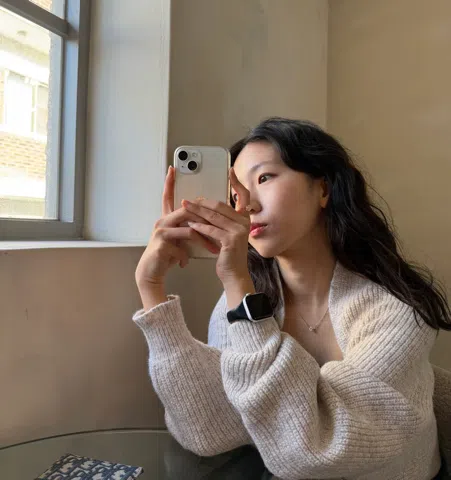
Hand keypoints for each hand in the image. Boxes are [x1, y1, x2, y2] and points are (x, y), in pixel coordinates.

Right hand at [135, 166, 219, 290]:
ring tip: (213, 249)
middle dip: (205, 219)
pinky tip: (185, 262)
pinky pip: (183, 245)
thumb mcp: (178, 240)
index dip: (169, 183)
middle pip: (187, 211)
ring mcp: (161, 232)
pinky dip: (187, 255)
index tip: (172, 169)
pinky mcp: (161, 244)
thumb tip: (204, 224)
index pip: (167, 197)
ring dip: (204, 240)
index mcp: (167, 219)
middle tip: (220, 226)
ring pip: (189, 229)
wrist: (151, 272)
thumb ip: (188, 229)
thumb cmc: (166, 256)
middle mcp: (162, 221)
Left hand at [181, 168, 251, 286]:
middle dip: (202, 202)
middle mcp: (244, 222)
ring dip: (196, 212)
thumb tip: (206, 206)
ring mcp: (239, 231)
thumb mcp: (227, 233)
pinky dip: (199, 226)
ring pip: (213, 216)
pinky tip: (189, 224)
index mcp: (244, 218)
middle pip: (220, 205)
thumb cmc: (228, 254)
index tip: (230, 171)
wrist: (233, 274)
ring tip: (184, 207)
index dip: (237, 183)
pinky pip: (211, 229)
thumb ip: (222, 220)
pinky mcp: (230, 240)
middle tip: (188, 199)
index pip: (243, 196)